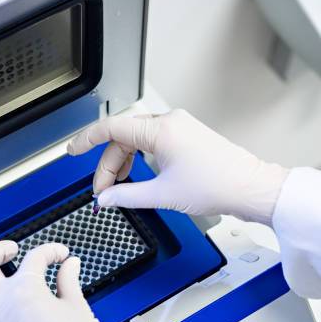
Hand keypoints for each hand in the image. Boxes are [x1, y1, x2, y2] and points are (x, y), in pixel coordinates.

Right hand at [68, 109, 288, 224]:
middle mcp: (169, 122)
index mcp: (160, 130)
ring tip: (120, 188)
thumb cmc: (216, 185)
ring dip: (123, 163)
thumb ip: (127, 196)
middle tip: (103, 193)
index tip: (72, 151)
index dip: (86, 139)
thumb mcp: (163, 195)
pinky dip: (140, 159)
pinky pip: (152, 142)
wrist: (249, 187)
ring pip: (136, 140)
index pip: (110, 128)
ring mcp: (179, 127)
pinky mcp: (186, 136)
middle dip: (108, 165)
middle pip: (122, 138)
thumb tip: (106, 199)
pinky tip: (138, 177)